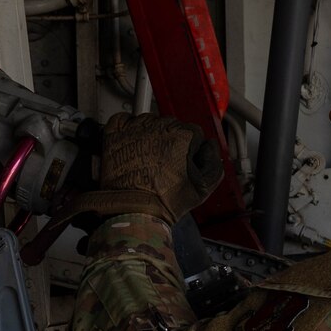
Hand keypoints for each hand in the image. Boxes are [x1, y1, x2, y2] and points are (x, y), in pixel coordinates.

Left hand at [96, 111, 223, 224]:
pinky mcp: (115, 134)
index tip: (184, 162)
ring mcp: (135, 128)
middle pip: (171, 126)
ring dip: (150, 135)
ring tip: (148, 158)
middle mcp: (159, 127)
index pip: (194, 133)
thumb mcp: (204, 187)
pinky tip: (132, 144)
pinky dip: (127, 128)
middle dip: (171, 142)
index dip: (191, 150)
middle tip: (166, 163)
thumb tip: (210, 146)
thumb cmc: (166, 201)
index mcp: (182, 135)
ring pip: (149, 122)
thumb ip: (214, 161)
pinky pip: (123, 120)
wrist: (135, 211)